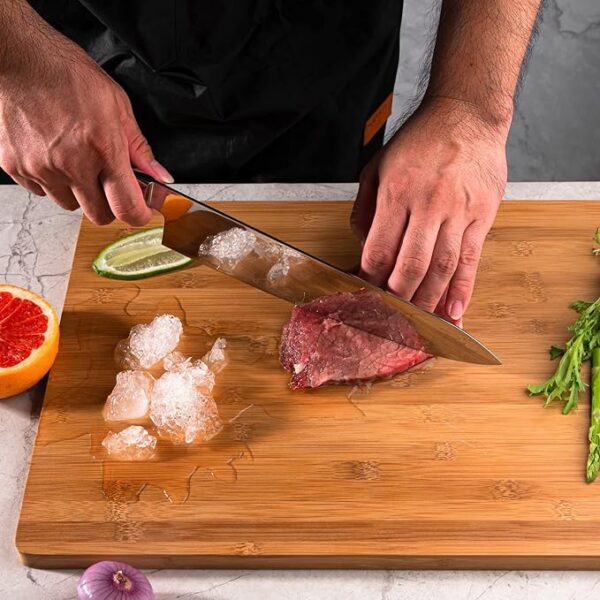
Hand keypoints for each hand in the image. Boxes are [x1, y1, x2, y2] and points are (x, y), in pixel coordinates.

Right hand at [0, 25, 172, 224]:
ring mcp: (42, 168)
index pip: (126, 208)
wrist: (23, 60)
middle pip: (99, 215)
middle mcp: (71, 164)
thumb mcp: (119, 107)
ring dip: (80, 193)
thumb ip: (140, 149)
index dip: (139, 215)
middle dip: (110, 205)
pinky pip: (42, 192)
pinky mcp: (17, 167)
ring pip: (69, 205)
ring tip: (78, 162)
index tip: (143, 210)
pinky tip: (55, 157)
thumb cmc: (69, 77)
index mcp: (102, 149)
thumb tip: (160, 176)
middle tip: (110, 184)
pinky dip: (52, 182)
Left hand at [351, 97, 507, 321]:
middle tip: (392, 318)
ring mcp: (458, 211)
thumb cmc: (419, 141)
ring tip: (420, 323)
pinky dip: (463, 290)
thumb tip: (362, 245)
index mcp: (396, 193)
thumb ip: (364, 208)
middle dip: (398, 298)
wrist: (466, 115)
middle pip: (410, 265)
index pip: (379, 249)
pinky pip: (471, 260)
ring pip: (441, 267)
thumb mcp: (377, 166)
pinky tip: (455, 312)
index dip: (370, 278)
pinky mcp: (482, 215)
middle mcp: (427, 204)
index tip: (366, 294)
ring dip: (429, 301)